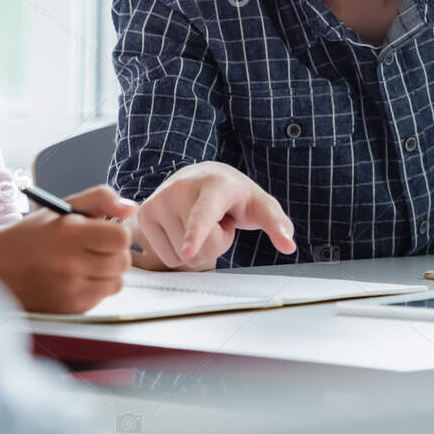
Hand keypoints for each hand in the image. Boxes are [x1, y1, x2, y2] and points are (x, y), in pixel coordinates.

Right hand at [0, 185, 136, 313]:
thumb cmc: (31, 236)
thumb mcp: (61, 209)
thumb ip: (99, 200)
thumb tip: (131, 208)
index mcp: (68, 235)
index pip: (121, 237)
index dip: (116, 232)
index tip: (104, 232)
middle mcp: (70, 265)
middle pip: (123, 262)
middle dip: (113, 253)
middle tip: (94, 248)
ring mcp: (69, 291)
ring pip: (116, 283)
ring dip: (107, 272)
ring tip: (84, 264)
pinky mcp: (69, 310)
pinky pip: (101, 298)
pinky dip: (94, 288)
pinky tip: (74, 279)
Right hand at [129, 161, 295, 269]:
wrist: (200, 176)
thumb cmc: (234, 195)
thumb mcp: (260, 205)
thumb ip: (277, 224)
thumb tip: (289, 245)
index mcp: (214, 184)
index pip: (205, 214)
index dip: (198, 233)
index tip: (189, 249)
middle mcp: (181, 187)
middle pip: (201, 249)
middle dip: (215, 244)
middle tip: (217, 222)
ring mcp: (158, 200)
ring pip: (182, 256)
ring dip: (196, 248)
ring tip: (199, 223)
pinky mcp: (144, 214)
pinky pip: (167, 258)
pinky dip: (178, 250)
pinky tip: (183, 227)